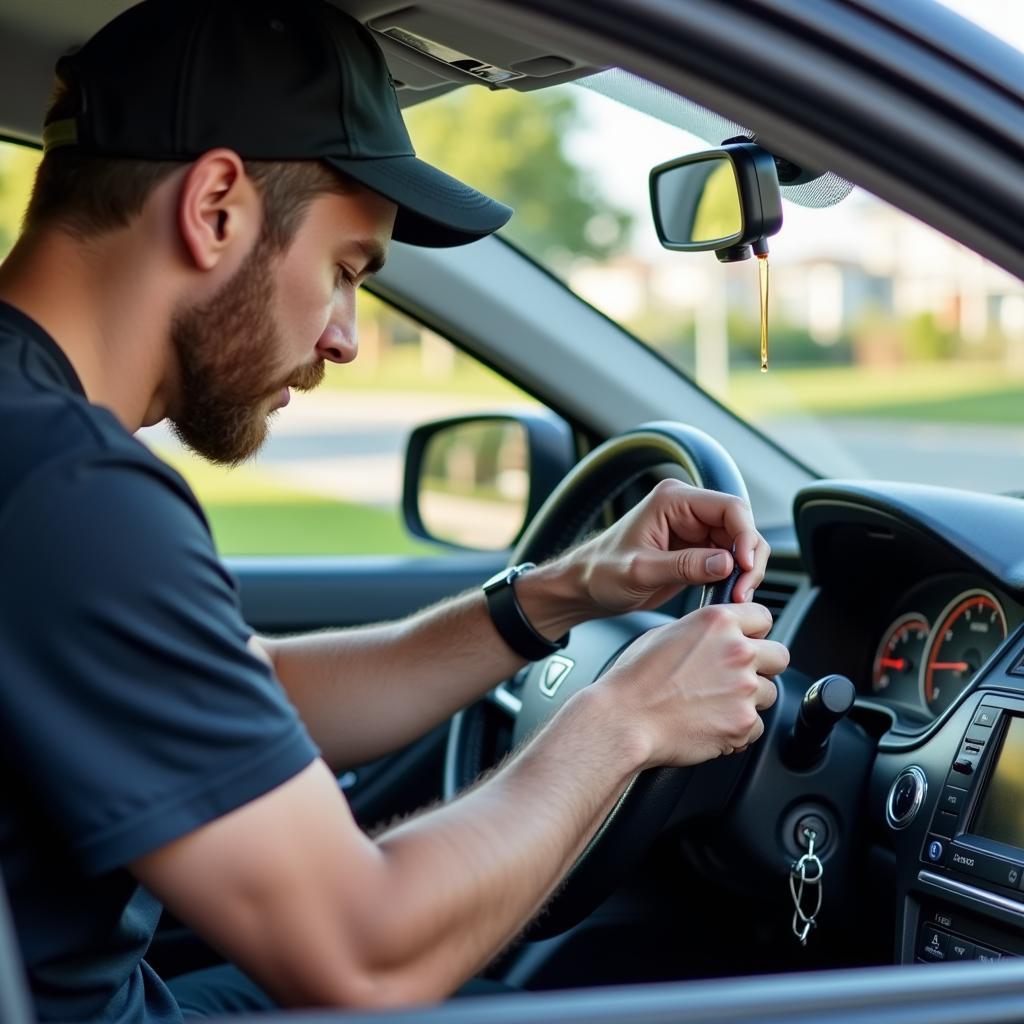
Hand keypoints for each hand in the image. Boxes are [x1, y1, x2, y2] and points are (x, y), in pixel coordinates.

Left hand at [571, 479, 768, 615]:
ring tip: (736, 597)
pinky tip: (728, 596)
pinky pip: (728, 561)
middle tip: (742, 590)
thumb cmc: (601, 572)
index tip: (744, 566)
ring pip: (739, 545)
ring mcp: (693, 531)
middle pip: (741, 526)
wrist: (585, 586)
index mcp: (672, 500)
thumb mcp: (640, 571)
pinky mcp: (695, 551)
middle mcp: (687, 510)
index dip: (745, 535)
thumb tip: (727, 563)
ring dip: (745, 571)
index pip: (729, 507)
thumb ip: (683, 566)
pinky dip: (734, 578)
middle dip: (748, 558)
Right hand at [595, 601, 787, 767]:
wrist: (625, 719)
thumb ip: (703, 631)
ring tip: (713, 704)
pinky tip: (711, 724)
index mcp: (718, 622)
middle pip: (779, 656)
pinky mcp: (743, 722)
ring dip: (748, 700)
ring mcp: (744, 688)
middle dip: (761, 666)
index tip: (746, 641)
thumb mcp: (665, 633)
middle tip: (735, 677)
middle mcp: (737, 651)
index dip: (753, 632)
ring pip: (769, 693)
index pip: (764, 616)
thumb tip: (715, 638)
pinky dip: (738, 729)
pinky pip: (756, 726)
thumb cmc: (635, 679)